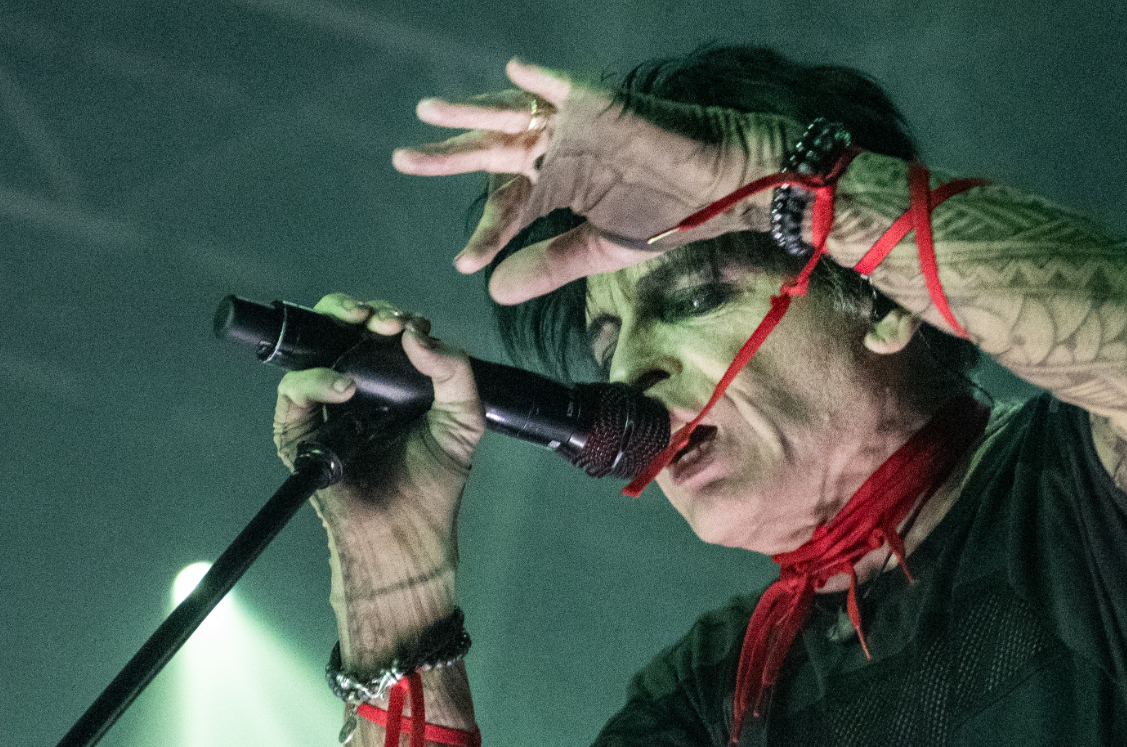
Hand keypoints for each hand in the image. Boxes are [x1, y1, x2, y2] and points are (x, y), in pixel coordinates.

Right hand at [273, 294, 484, 546]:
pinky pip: (294, 391)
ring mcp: (324, 407)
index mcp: (391, 382)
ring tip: (364, 333)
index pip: (380, 332)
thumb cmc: (434, 483)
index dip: (392, 318)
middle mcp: (355, 388)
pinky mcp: (299, 432)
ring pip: (311, 349)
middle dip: (357, 311)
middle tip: (381, 319)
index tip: (408, 323)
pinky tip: (344, 385)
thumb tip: (417, 334)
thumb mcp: (463, 420)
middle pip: (340, 329)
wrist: (409, 531)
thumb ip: (455, 372)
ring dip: (334, 329)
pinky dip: (314, 380)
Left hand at [394, 59, 796, 303]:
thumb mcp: (601, 250)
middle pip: (493, 152)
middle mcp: (559, 150)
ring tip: (430, 112)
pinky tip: (512, 75)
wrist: (721, 188)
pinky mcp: (602, 106)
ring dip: (473, 113)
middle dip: (449, 155)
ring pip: (515, 116)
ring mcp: (576, 125)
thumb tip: (493, 292)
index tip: (464, 263)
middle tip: (404, 159)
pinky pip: (566, 89)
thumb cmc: (668, 214)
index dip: (486, 233)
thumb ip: (548, 266)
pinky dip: (541, 81)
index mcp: (558, 184)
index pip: (508, 207)